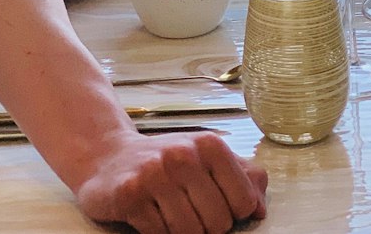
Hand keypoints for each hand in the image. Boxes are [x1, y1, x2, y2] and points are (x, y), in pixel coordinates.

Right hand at [76, 131, 267, 232]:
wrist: (109, 157)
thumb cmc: (167, 161)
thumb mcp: (207, 159)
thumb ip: (242, 177)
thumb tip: (261, 209)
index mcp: (210, 145)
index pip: (243, 203)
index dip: (232, 214)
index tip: (216, 206)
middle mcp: (184, 155)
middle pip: (217, 223)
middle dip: (206, 227)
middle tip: (189, 211)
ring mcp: (155, 173)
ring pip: (189, 233)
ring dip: (181, 232)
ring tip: (170, 213)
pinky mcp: (130, 195)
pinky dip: (158, 233)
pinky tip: (151, 215)